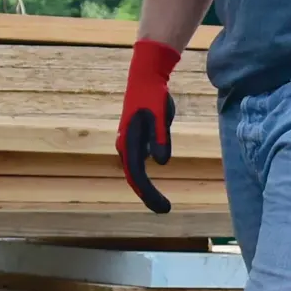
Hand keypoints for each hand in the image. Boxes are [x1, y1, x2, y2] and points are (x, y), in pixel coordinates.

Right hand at [117, 39, 181, 212]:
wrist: (144, 80)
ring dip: (146, 188)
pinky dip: (145, 177)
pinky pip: (138, 163)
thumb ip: (161, 139)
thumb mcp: (160, 117)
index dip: (148, 193)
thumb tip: (161, 162)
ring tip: (160, 203)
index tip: (162, 207)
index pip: (137, 175)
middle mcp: (125, 146)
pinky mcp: (135, 140)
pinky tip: (153, 186)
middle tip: (164, 210)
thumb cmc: (153, 97)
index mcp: (130, 142)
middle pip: (135, 177)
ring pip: (135, 171)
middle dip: (148, 195)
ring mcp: (128, 143)